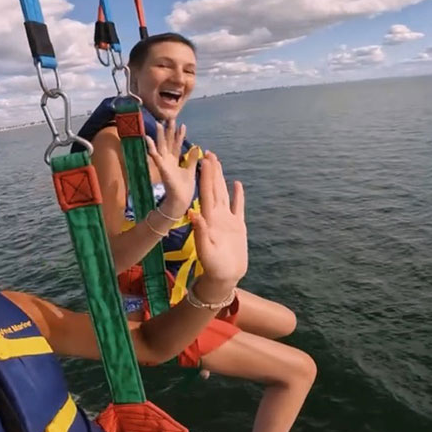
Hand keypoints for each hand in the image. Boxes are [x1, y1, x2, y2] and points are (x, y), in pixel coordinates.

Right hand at [145, 119, 197, 217]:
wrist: (180, 200)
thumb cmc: (185, 188)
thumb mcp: (191, 170)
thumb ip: (193, 159)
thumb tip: (197, 148)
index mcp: (175, 161)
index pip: (177, 145)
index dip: (179, 135)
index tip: (183, 125)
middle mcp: (168, 161)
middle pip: (168, 143)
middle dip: (169, 131)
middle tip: (169, 119)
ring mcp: (164, 164)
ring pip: (161, 146)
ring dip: (160, 135)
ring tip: (159, 124)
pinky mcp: (162, 168)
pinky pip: (155, 156)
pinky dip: (151, 148)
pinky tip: (148, 139)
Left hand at [188, 152, 246, 285]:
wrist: (224, 277)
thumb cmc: (214, 267)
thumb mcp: (205, 249)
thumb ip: (200, 231)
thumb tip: (193, 212)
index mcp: (209, 219)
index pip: (207, 192)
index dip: (206, 176)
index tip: (204, 160)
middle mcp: (217, 216)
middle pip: (214, 189)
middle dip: (212, 172)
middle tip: (209, 153)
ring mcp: (227, 220)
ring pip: (224, 194)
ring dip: (221, 179)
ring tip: (219, 163)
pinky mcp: (237, 226)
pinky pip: (238, 207)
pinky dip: (238, 196)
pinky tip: (237, 184)